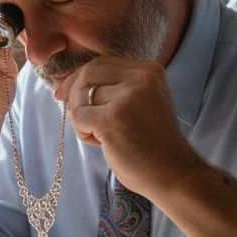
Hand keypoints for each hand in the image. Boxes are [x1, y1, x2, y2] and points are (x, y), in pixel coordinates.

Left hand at [56, 56, 201, 197]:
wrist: (172, 173)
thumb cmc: (151, 143)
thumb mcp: (141, 102)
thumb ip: (114, 87)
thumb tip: (65, 82)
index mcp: (149, 71)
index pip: (101, 63)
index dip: (78, 77)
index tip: (65, 93)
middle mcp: (140, 78)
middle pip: (88, 74)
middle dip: (74, 95)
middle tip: (78, 118)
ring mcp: (127, 98)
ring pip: (81, 96)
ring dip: (81, 119)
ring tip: (101, 136)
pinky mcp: (112, 119)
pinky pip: (78, 116)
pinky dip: (82, 131)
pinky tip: (100, 143)